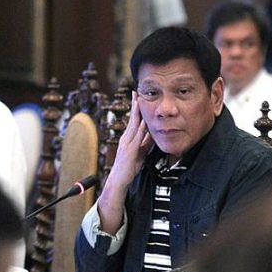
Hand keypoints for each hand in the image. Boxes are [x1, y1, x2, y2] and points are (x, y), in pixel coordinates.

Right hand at [97, 92, 152, 233]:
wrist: (119, 180)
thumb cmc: (129, 167)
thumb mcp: (140, 152)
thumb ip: (145, 143)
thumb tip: (153, 134)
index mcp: (128, 138)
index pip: (133, 120)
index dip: (136, 108)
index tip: (138, 97)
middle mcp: (126, 138)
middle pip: (132, 118)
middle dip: (135, 105)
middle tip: (137, 91)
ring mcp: (127, 143)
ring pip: (133, 124)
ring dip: (137, 112)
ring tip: (140, 100)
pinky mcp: (129, 150)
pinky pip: (136, 136)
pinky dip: (140, 128)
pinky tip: (144, 120)